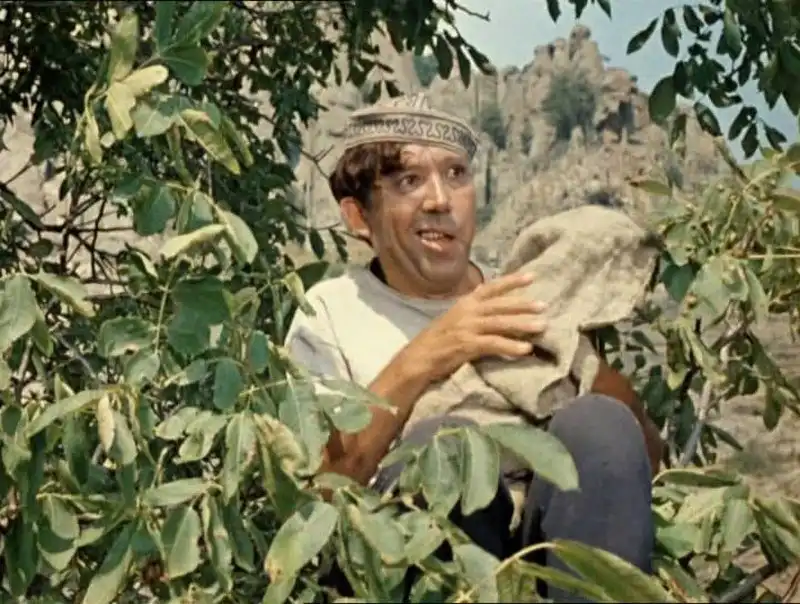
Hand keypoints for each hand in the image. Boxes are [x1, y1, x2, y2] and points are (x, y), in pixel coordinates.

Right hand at [408, 272, 546, 382]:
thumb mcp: (455, 320)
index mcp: (465, 303)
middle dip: (523, 304)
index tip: (532, 276)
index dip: (511, 281)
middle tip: (545, 305)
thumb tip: (499, 311)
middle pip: (500, 305)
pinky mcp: (466, 345)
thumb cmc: (437, 341)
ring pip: (500, 322)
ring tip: (542, 325)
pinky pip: (493, 343)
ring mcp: (466, 327)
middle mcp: (467, 311)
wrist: (417, 358)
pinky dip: (510, 346)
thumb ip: (474, 313)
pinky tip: (525, 349)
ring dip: (522, 324)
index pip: (491, 288)